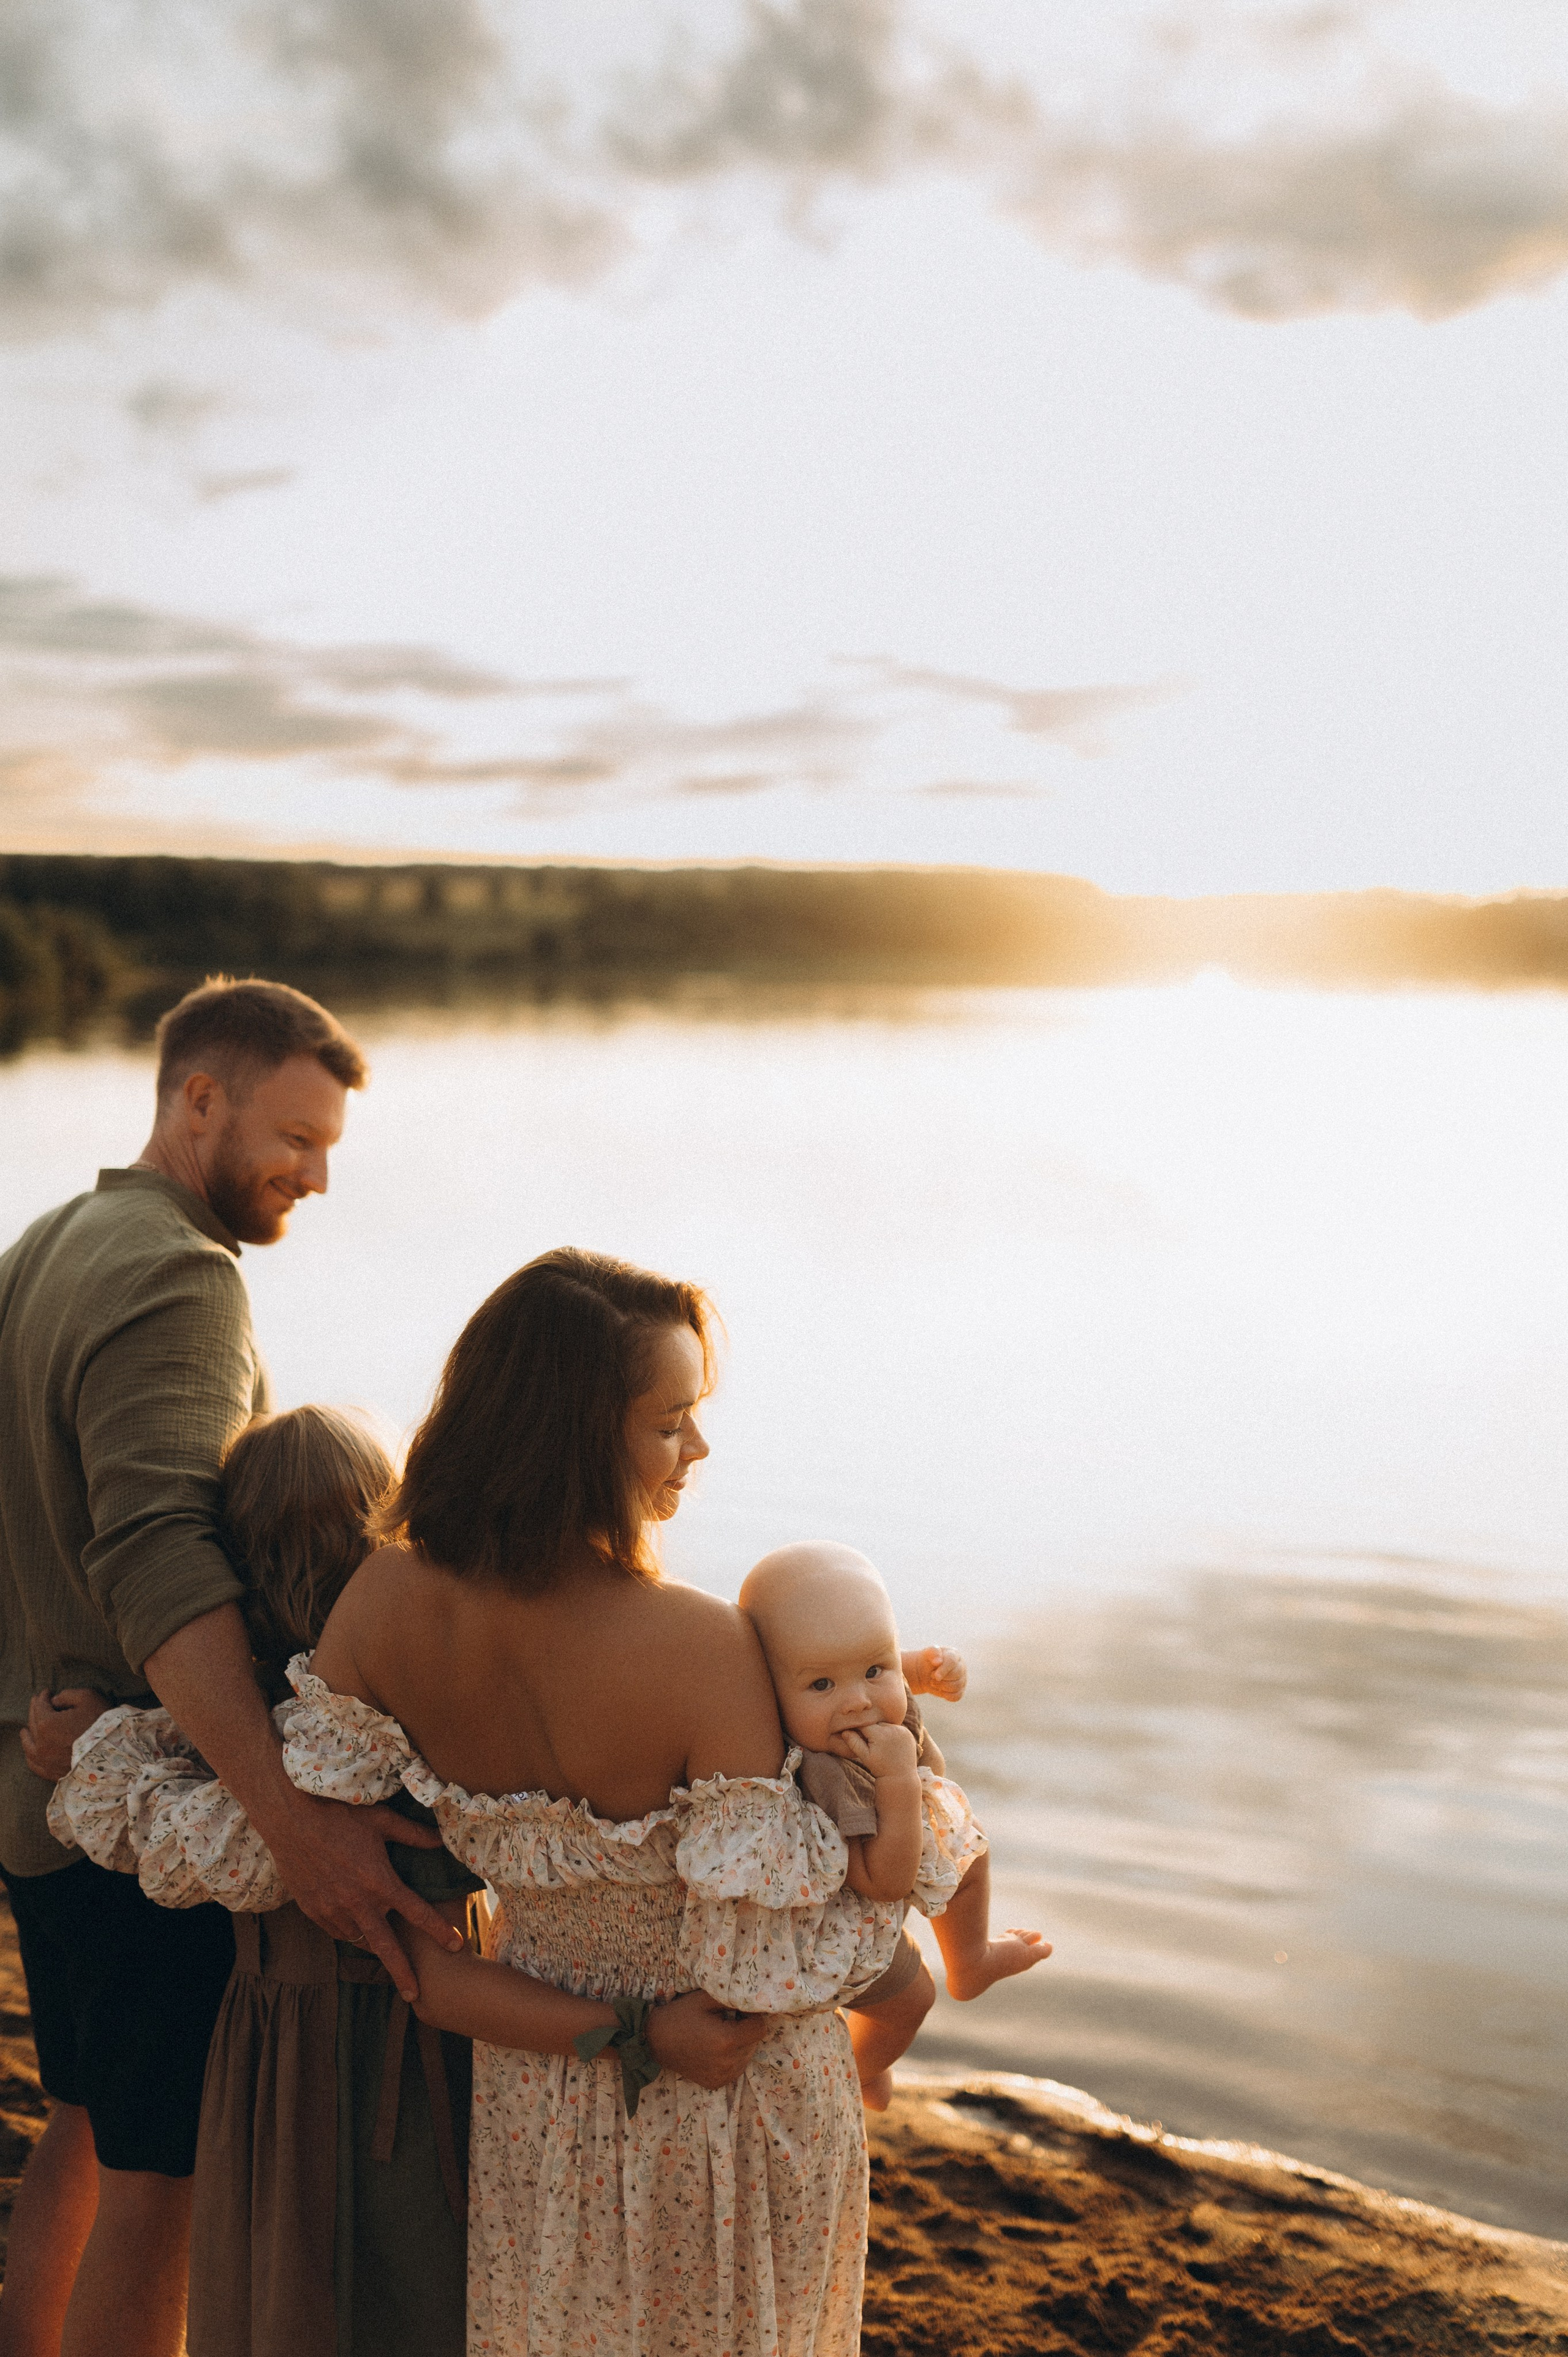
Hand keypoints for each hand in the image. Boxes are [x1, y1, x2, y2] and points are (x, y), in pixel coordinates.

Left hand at [20, 1689, 108, 1781]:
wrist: (115, 1753)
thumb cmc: (102, 1723)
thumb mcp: (87, 1698)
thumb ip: (67, 1695)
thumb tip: (55, 1701)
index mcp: (47, 1724)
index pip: (40, 1706)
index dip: (43, 1696)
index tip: (47, 1691)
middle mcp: (41, 1743)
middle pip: (33, 1723)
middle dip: (35, 1710)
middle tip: (37, 1702)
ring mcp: (45, 1761)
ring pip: (29, 1746)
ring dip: (27, 1734)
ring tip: (25, 1729)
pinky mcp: (52, 1773)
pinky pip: (34, 1764)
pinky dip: (30, 1756)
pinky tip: (31, 1751)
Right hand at [260, 1788, 460, 2002]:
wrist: (290, 1819)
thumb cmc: (339, 1815)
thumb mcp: (380, 1820)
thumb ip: (412, 1834)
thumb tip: (440, 1840)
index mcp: (380, 1881)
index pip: (417, 1913)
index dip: (438, 1930)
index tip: (456, 1944)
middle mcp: (358, 1903)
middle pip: (387, 1947)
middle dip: (403, 1973)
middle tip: (417, 1995)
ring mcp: (333, 1910)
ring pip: (360, 1939)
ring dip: (374, 1945)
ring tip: (386, 1951)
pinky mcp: (313, 1910)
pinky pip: (336, 1931)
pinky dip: (349, 1932)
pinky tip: (355, 1928)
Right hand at [647, 1993, 770, 2089]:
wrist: (654, 2041)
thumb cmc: (680, 2016)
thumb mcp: (705, 1999)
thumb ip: (731, 1998)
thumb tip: (754, 1999)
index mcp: (727, 2040)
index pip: (760, 2028)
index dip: (752, 2016)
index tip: (738, 2011)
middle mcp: (728, 2062)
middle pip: (754, 2042)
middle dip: (745, 2030)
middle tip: (725, 2021)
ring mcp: (722, 2076)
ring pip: (746, 2055)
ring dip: (739, 2044)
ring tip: (718, 2035)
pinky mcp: (716, 2083)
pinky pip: (735, 2068)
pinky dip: (730, 2058)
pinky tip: (714, 2050)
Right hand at [830, 1720, 918, 1779]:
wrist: (900, 1777)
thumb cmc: (880, 1768)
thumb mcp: (865, 1757)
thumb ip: (854, 1743)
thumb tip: (844, 1731)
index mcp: (879, 1734)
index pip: (864, 1725)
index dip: (859, 1731)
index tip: (858, 1737)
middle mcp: (891, 1729)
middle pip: (875, 1724)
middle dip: (872, 1731)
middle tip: (872, 1744)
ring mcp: (901, 1730)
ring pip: (885, 1725)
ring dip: (882, 1731)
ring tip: (882, 1745)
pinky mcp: (908, 1733)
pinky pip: (896, 1728)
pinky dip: (892, 1733)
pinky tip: (891, 1744)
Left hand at [902, 1645, 966, 1701]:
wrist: (926, 1671)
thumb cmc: (929, 1660)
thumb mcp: (928, 1653)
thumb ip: (933, 1652)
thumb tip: (938, 1661)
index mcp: (955, 1655)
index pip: (952, 1661)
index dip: (944, 1669)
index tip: (935, 1676)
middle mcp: (961, 1667)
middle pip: (956, 1674)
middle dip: (941, 1678)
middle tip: (931, 1676)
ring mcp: (962, 1679)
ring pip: (956, 1686)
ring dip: (942, 1686)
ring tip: (933, 1682)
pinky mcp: (960, 1691)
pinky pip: (956, 1696)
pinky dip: (946, 1695)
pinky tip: (939, 1690)